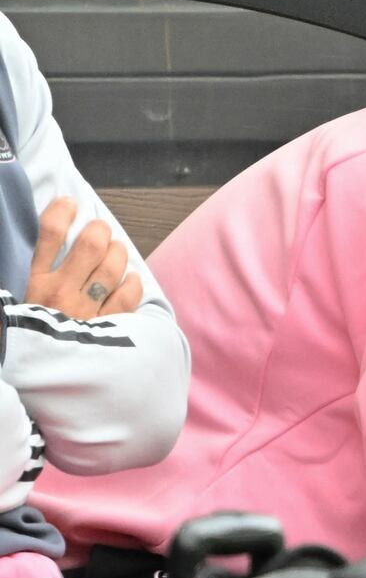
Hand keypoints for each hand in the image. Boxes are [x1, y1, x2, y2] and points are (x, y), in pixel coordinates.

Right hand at [23, 197, 142, 318]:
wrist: (35, 373)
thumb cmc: (29, 328)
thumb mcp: (20, 296)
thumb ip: (34, 271)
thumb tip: (49, 241)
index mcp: (35, 281)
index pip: (50, 234)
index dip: (62, 212)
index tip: (69, 204)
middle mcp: (61, 291)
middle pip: (91, 246)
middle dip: (100, 230)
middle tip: (101, 229)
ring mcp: (85, 309)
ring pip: (112, 269)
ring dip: (118, 253)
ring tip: (117, 249)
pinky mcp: (105, 326)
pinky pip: (127, 297)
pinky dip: (133, 283)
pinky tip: (132, 278)